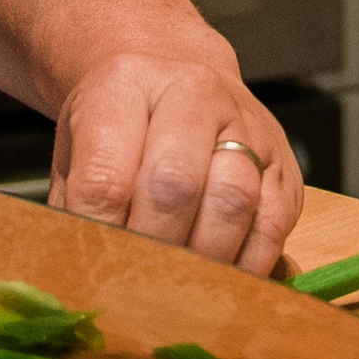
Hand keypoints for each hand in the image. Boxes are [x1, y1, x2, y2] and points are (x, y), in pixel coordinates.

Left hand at [49, 43, 302, 273]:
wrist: (171, 70)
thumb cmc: (120, 123)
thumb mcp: (77, 147)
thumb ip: (76, 206)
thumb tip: (80, 276)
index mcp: (126, 84)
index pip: (106, 177)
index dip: (98, 238)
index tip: (95, 271)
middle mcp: (193, 91)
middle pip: (175, 185)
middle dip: (152, 249)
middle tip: (137, 287)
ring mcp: (246, 123)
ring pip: (232, 201)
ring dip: (202, 260)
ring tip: (178, 287)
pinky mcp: (283, 160)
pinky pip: (273, 223)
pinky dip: (246, 264)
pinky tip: (219, 278)